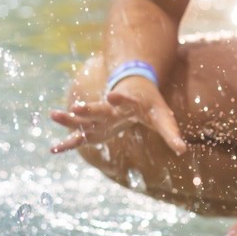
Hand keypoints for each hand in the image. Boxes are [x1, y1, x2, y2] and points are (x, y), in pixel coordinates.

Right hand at [48, 76, 186, 155]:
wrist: (133, 86)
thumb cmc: (149, 103)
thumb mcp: (162, 116)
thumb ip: (170, 133)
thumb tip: (183, 150)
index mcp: (128, 102)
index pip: (124, 99)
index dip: (120, 98)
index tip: (112, 95)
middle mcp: (110, 107)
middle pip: (97, 108)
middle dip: (87, 109)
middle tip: (76, 107)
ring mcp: (99, 116)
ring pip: (82, 118)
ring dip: (69, 119)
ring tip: (53, 116)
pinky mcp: (94, 126)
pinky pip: (79, 135)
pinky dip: (68, 142)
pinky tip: (53, 150)